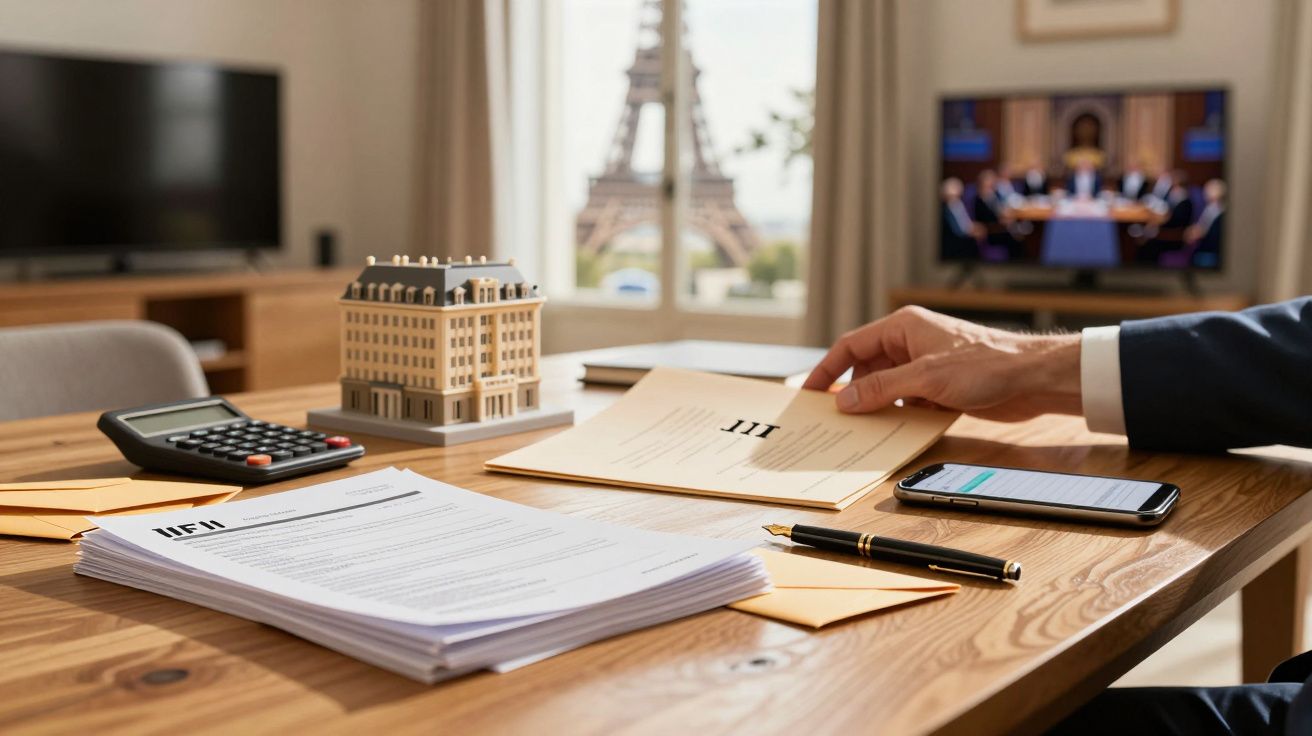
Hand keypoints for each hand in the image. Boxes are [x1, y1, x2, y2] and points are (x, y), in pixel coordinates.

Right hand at [803, 306, 1082, 420]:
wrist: (1032, 379)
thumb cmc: (985, 364)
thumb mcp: (924, 378)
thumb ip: (881, 389)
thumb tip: (844, 400)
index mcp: (903, 327)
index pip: (852, 345)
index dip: (827, 368)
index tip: (809, 391)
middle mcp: (911, 343)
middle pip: (867, 368)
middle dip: (852, 392)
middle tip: (835, 418)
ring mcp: (925, 366)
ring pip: (887, 388)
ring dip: (876, 406)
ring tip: (861, 428)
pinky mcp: (939, 387)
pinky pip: (907, 401)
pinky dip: (899, 415)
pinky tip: (893, 431)